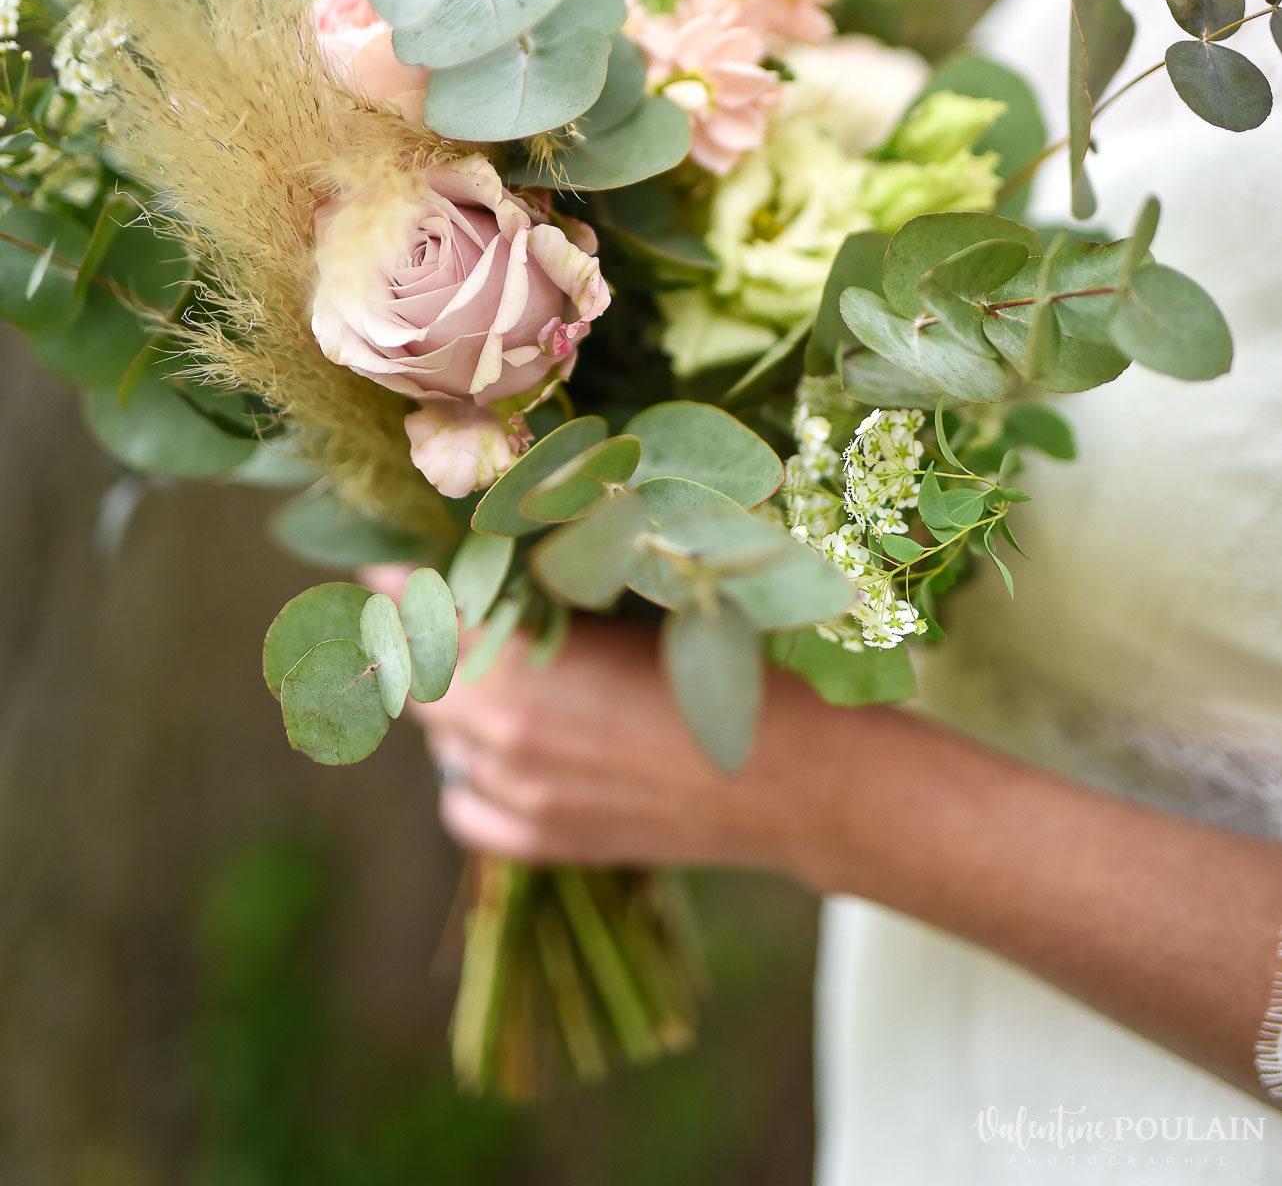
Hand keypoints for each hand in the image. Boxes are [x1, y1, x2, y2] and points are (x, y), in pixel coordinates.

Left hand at [362, 564, 870, 873]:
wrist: (792, 774)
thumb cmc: (723, 659)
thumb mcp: (633, 599)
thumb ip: (549, 582)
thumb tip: (491, 554)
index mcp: (519, 668)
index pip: (416, 617)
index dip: (393, 584)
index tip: (384, 563)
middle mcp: (503, 738)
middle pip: (415, 679)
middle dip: (416, 637)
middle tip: (426, 604)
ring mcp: (521, 797)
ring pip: (441, 740)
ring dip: (449, 702)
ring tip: (482, 668)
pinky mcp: (546, 842)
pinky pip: (464, 806)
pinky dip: (467, 774)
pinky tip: (496, 750)